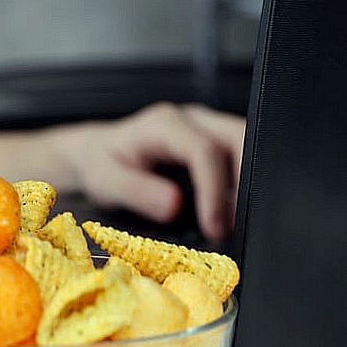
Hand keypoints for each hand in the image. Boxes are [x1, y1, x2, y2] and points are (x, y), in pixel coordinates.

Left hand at [45, 102, 244, 241]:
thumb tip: (175, 206)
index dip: (214, 190)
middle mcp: (192, 119)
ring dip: (250, 184)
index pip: (204, 150)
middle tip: (239, 225)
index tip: (214, 227)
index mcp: (164, 124)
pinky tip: (233, 214)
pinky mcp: (215, 142)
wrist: (96, 153)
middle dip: (247, 182)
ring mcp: (207, 128)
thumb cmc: (100, 165)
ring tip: (237, 224)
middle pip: (238, 139)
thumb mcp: (105, 182)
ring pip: (247, 146)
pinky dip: (244, 185)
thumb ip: (138, 192)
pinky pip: (241, 157)